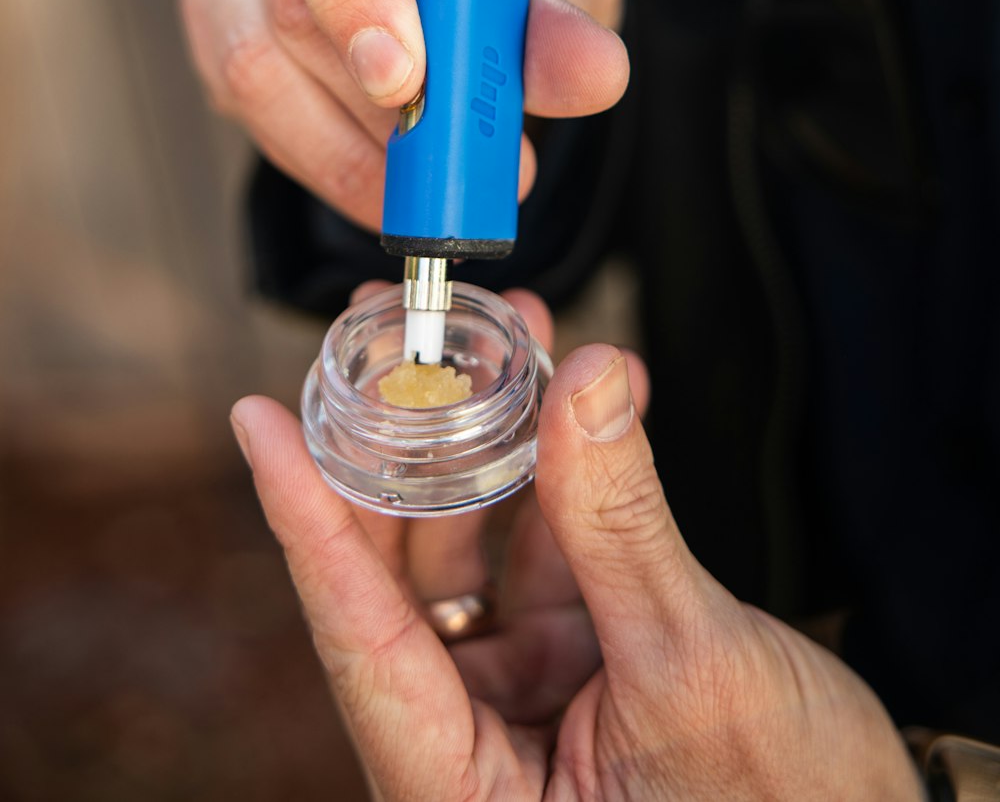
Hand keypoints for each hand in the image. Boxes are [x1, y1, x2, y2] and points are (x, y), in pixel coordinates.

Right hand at [180, 0, 628, 229]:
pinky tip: (378, 173)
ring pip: (250, 53)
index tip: (410, 81)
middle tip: (450, 164)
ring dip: (344, 142)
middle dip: (368, 96)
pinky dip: (312, 151)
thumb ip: (567, 12)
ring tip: (431, 182)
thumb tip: (593, 74)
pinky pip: (234, 89)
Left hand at [231, 292, 922, 801]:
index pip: (357, 638)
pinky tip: (570, 389)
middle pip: (398, 577)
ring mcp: (520, 696)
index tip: (260, 418)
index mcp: (460, 791)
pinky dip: (555, 469)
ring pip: (470, 546)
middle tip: (391, 333)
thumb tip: (583, 380)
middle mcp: (471, 745)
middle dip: (397, 444)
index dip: (307, 518)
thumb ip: (619, 521)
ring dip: (485, 436)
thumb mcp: (690, 664)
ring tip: (496, 334)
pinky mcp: (569, 660)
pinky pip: (540, 548)